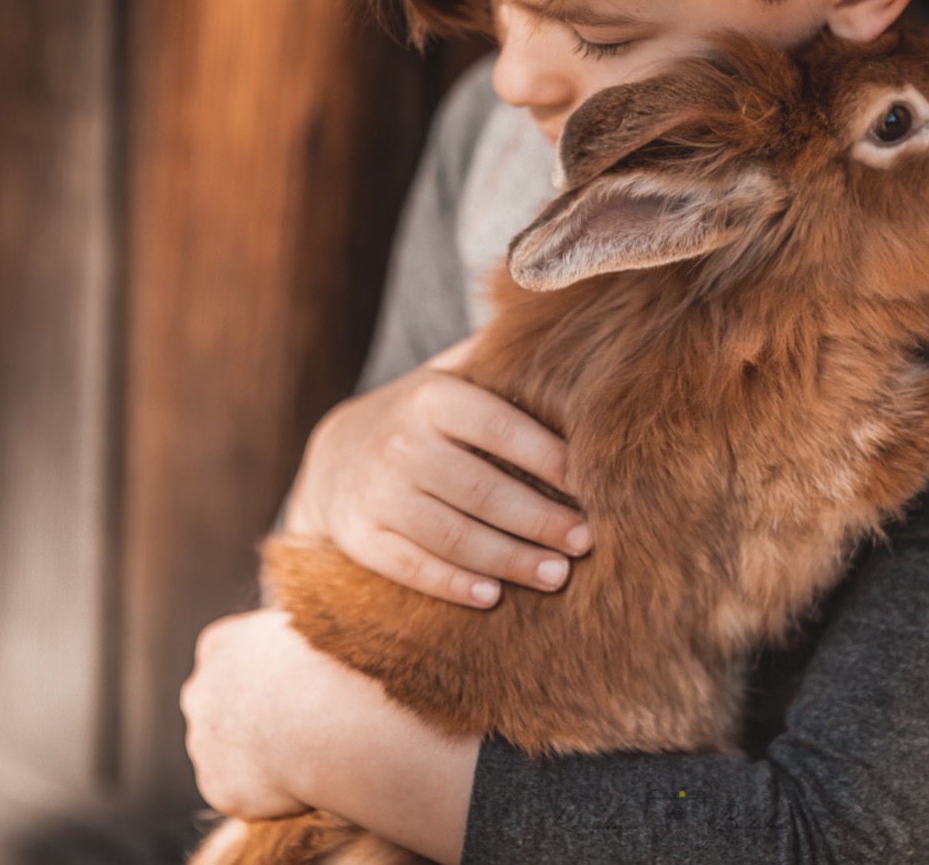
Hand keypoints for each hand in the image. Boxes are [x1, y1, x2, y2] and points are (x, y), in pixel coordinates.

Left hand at [181, 609, 478, 862]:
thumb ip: (294, 631)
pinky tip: (301, 781)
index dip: (269, 675)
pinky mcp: (217, 787)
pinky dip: (267, 793)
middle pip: (222, 706)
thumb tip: (318, 619)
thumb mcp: (313, 620)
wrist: (330, 718)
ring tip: (310, 752)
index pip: (233, 660)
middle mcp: (200, 691)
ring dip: (259, 756)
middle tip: (303, 724)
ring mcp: (203, 742)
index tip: (300, 687)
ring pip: (229, 752)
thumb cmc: (336, 661)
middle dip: (252, 717)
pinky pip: (242, 792)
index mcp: (220, 645)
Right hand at [286, 338, 592, 607]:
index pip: (502, 429)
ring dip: (510, 559)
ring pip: (453, 535)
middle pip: (483, 491)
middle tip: (587, 540)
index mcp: (433, 398)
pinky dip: (453, 584)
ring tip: (557, 575)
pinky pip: (412, 567)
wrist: (334, 453)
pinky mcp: (359, 538)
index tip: (593, 483)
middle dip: (542, 520)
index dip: (551, 459)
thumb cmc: (422, 418)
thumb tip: (576, 332)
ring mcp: (376, 494)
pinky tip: (493, 595)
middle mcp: (401, 443)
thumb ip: (499, 362)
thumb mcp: (450, 376)